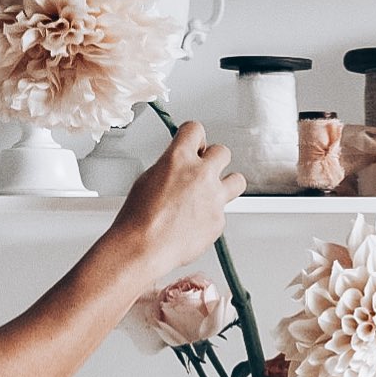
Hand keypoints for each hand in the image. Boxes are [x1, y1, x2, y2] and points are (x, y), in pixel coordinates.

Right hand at [109, 121, 245, 280]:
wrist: (144, 246)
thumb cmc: (139, 217)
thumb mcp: (148, 178)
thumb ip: (171, 167)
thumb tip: (180, 167)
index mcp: (179, 159)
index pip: (196, 130)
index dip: (194, 137)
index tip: (194, 143)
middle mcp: (201, 174)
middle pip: (223, 152)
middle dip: (213, 159)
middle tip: (203, 170)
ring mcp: (214, 198)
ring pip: (237, 180)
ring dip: (226, 183)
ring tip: (212, 193)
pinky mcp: (219, 220)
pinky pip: (222, 212)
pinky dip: (211, 216)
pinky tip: (194, 223)